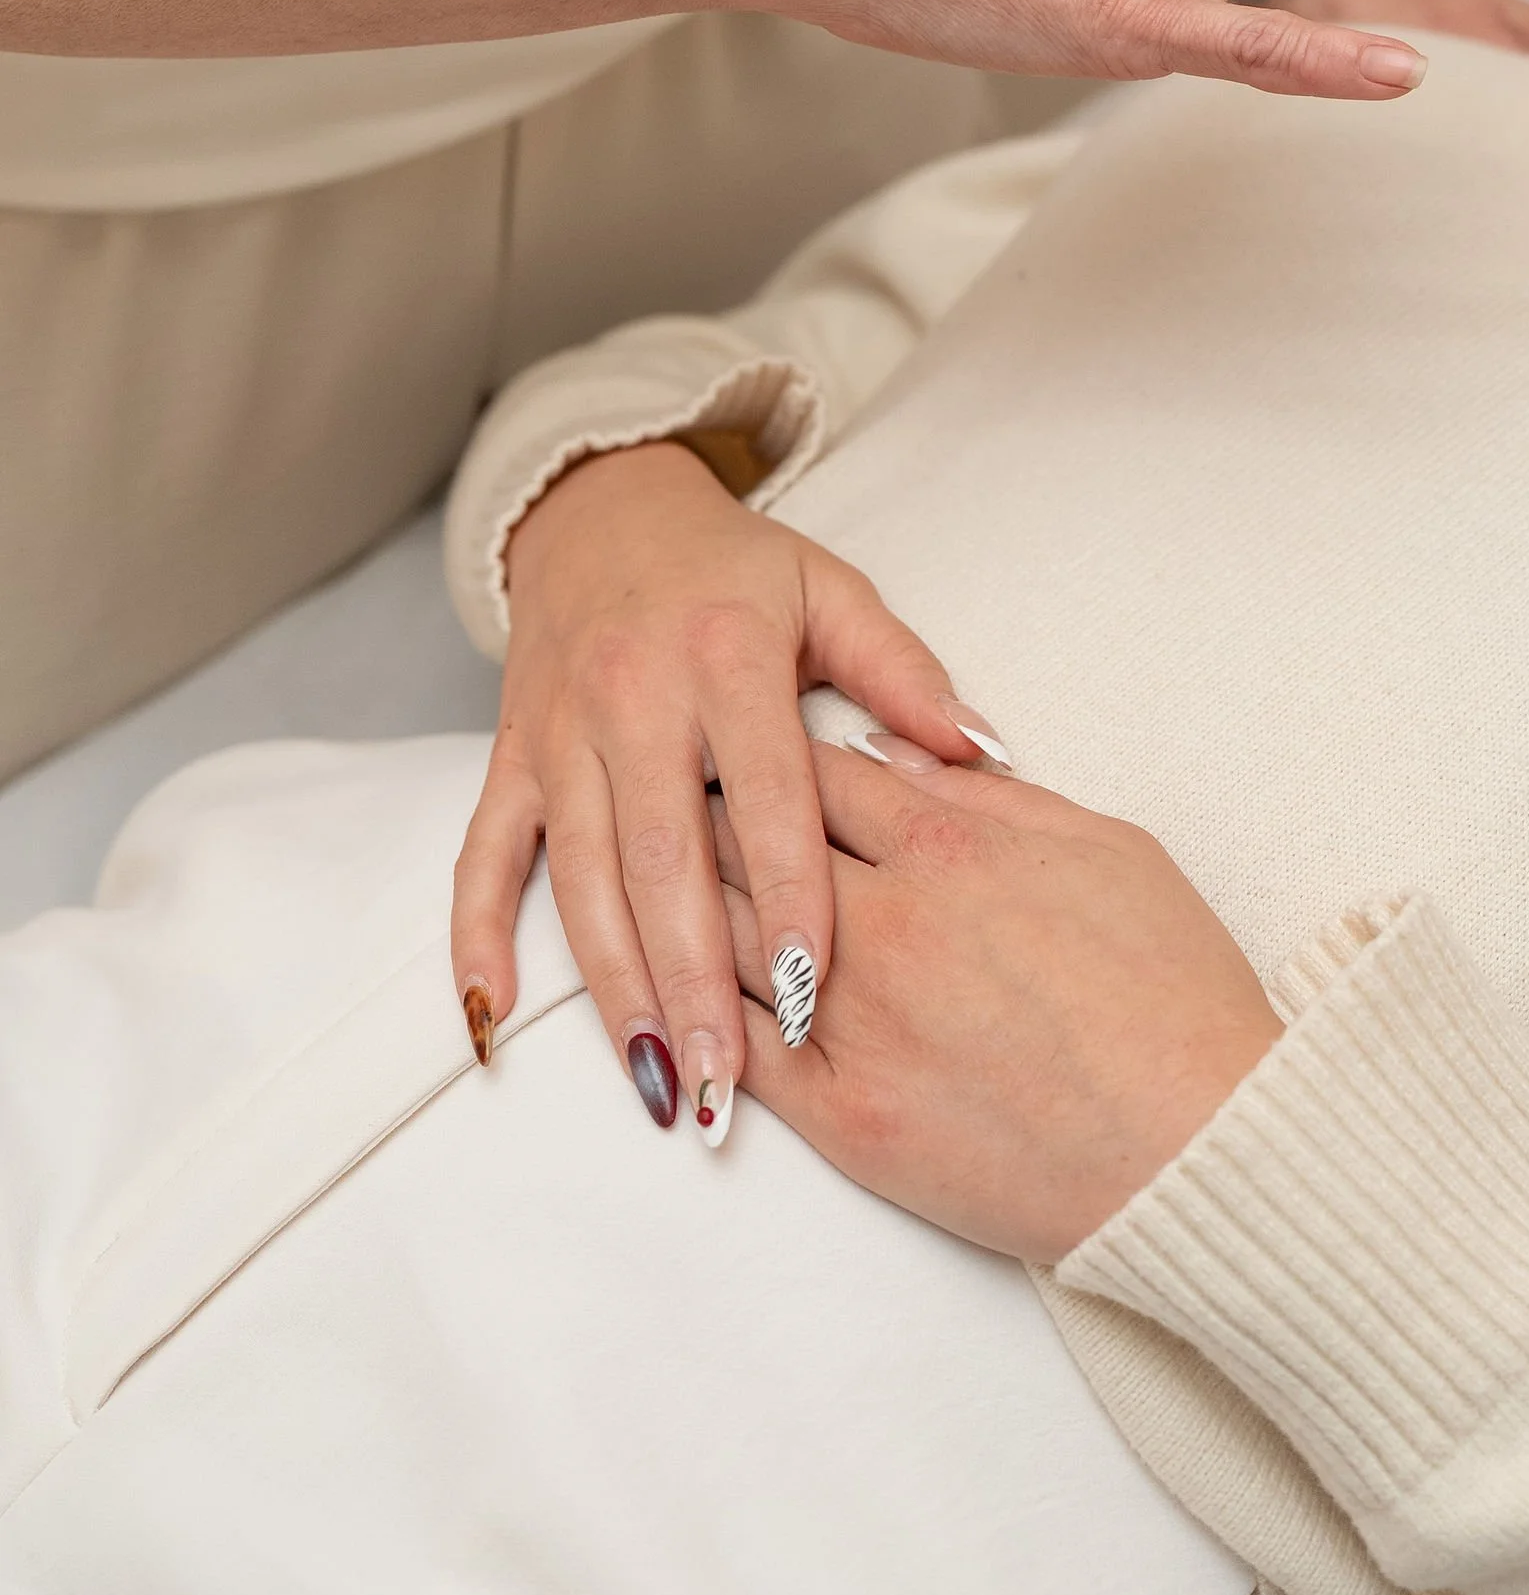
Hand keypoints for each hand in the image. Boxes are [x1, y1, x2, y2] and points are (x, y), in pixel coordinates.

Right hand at [451, 444, 990, 1136]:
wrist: (601, 511)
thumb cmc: (734, 570)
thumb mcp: (830, 591)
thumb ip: (904, 674)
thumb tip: (986, 751)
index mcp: (727, 657)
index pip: (767, 796)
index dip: (791, 895)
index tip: (818, 990)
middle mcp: (633, 695)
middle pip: (664, 858)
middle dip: (694, 979)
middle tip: (725, 1083)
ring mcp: (561, 732)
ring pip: (581, 876)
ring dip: (613, 986)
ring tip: (657, 1078)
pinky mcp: (509, 756)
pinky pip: (484, 855)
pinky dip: (475, 938)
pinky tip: (488, 1019)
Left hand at [715, 747, 1280, 1261]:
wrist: (1199, 1144)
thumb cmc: (1175, 993)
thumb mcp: (1109, 848)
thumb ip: (996, 798)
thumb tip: (905, 759)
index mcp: (953, 845)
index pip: (818, 772)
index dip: (764, 754)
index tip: (730, 744)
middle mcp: (887, 923)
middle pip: (747, 843)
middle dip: (699, 811)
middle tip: (659, 796)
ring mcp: (857, 1024)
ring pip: (726, 940)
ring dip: (680, 908)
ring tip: (647, 886)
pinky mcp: (846, 1119)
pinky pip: (741, 1054)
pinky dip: (696, 1021)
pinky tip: (668, 1001)